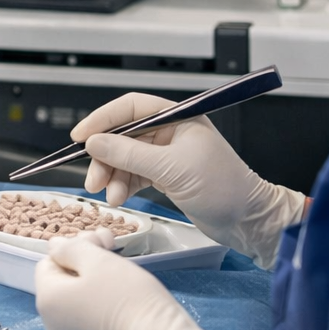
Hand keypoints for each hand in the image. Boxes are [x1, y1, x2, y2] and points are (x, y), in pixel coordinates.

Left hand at [36, 231, 240, 329]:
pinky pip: (90, 327)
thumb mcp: (99, 262)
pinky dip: (101, 312)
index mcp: (47, 301)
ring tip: (122, 273)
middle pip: (64, 285)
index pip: (49, 263)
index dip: (75, 248)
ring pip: (77, 306)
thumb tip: (53, 246)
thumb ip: (71, 249)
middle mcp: (52, 327)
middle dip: (86, 263)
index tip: (104, 243)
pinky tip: (123, 304)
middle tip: (114, 249)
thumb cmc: (128, 299)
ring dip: (94, 285)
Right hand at [71, 92, 304, 268]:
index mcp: (177, 118)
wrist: (248, 220)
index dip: (102, 119)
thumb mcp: (172, 168)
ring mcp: (166, 155)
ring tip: (108, 195)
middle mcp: (169, 132)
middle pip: (123, 135)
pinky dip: (123, 185)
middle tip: (92, 179)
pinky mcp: (166, 176)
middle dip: (105, 157)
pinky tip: (119, 197)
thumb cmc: (222, 187)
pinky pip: (134, 174)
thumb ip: (130, 154)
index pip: (130, 108)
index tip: (80, 137)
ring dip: (112, 175)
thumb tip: (94, 142)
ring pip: (125, 157)